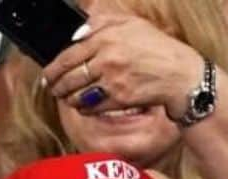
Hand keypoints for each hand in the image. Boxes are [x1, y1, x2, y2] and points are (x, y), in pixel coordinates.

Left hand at [42, 14, 203, 120]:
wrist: (179, 75)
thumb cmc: (157, 48)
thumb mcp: (131, 23)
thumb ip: (102, 21)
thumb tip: (78, 29)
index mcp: (105, 37)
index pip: (70, 53)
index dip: (54, 67)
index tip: (48, 74)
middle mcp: (106, 58)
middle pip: (70, 75)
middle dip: (57, 85)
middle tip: (53, 89)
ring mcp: (112, 80)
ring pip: (79, 93)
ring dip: (69, 98)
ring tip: (66, 98)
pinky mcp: (119, 99)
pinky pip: (92, 106)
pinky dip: (84, 108)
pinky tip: (83, 106)